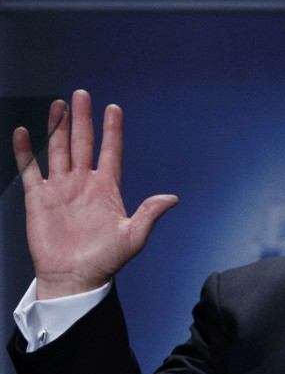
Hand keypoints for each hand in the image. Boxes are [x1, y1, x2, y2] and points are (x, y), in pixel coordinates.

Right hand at [12, 90, 177, 299]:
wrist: (75, 278)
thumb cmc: (105, 260)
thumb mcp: (133, 237)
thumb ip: (149, 214)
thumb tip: (172, 198)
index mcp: (106, 188)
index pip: (110, 151)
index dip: (112, 130)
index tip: (114, 108)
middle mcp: (83, 183)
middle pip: (82, 143)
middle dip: (82, 119)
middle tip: (81, 95)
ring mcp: (61, 188)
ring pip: (58, 150)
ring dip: (57, 128)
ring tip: (58, 105)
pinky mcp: (39, 199)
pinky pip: (31, 170)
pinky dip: (26, 152)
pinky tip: (24, 132)